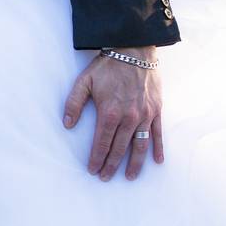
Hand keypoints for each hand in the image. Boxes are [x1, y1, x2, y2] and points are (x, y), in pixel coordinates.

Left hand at [62, 49, 164, 181]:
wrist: (135, 48)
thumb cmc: (108, 65)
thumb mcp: (85, 81)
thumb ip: (74, 103)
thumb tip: (67, 125)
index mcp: (110, 113)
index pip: (102, 143)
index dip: (96, 158)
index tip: (93, 170)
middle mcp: (128, 117)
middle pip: (119, 148)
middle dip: (111, 165)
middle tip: (105, 177)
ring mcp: (144, 114)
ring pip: (139, 145)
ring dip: (134, 163)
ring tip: (129, 176)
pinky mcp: (156, 110)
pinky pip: (157, 133)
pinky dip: (157, 148)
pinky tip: (157, 161)